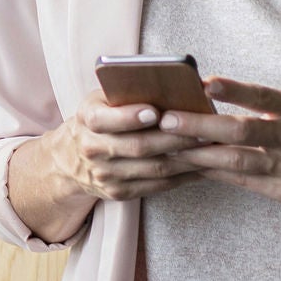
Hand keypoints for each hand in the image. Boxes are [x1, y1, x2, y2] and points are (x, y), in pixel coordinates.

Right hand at [45, 87, 208, 203]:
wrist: (69, 159)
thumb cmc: (98, 119)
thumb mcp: (100, 100)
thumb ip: (125, 94)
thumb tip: (169, 87)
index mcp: (86, 119)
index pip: (106, 119)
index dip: (131, 117)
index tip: (156, 112)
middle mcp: (93, 149)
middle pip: (138, 146)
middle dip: (175, 139)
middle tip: (205, 131)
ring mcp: (105, 175)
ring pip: (154, 168)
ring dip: (186, 160)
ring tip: (211, 148)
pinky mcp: (119, 193)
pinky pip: (157, 185)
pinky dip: (183, 176)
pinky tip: (202, 166)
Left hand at [160, 75, 280, 215]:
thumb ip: (263, 104)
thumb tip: (207, 91)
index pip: (263, 96)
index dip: (234, 89)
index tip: (206, 82)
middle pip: (242, 131)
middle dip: (201, 126)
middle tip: (167, 119)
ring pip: (237, 160)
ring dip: (198, 154)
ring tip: (167, 146)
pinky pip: (242, 181)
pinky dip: (214, 173)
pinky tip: (190, 167)